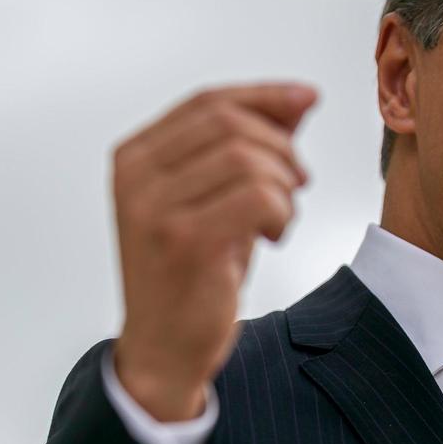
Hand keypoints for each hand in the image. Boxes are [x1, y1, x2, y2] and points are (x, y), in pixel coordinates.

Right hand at [111, 83, 315, 420]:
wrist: (165, 347)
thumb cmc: (196, 270)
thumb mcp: (222, 195)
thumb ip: (252, 144)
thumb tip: (299, 97)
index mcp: (136, 156)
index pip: (208, 101)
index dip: (264, 95)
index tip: (306, 98)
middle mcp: (136, 176)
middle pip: (230, 123)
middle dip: (280, 148)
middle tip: (296, 184)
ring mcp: (154, 208)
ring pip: (248, 159)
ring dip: (283, 187)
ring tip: (279, 218)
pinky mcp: (185, 240)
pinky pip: (259, 197)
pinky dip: (282, 213)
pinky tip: (273, 236)